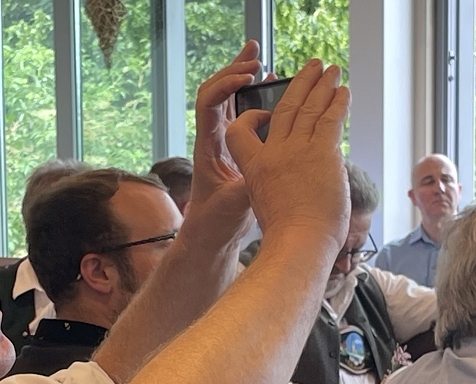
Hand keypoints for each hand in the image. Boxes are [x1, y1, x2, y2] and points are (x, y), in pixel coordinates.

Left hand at [182, 41, 261, 249]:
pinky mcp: (235, 148)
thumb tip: (268, 167)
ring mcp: (223, 141)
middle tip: (255, 56)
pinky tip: (268, 85)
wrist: (211, 235)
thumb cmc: (215, 222)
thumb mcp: (234, 204)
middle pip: (216, 91)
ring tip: (259, 57)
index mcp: (207, 146)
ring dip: (241, 77)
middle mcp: (212, 138)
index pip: (208, 103)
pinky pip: (241, 114)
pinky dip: (252, 96)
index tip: (248, 77)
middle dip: (234, 69)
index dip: (226, 84)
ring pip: (228, 99)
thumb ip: (248, 184)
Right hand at [226, 59, 350, 255]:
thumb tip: (302, 180)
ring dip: (322, 85)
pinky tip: (343, 91)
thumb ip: (280, 184)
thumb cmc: (287, 236)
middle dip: (300, 84)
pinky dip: (338, 103)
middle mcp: (273, 154)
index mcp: (254, 168)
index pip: (244, 132)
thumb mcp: (268, 206)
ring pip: (309, 108)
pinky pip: (330, 119)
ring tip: (331, 70)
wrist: (298, 243)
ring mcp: (296, 151)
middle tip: (312, 68)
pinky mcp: (321, 153)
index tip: (268, 109)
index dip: (256, 116)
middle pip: (285, 109)